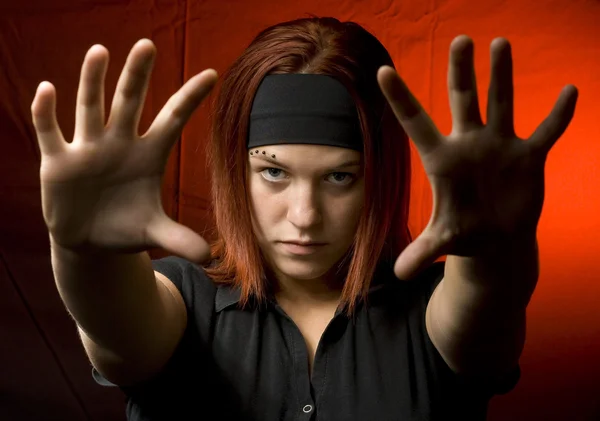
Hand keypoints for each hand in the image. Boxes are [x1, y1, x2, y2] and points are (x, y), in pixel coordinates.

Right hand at [32, 39, 216, 262]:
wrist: (90, 241)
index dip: (190, 98)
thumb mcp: (153, 233)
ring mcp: (87, 150)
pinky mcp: (58, 162)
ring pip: (90, 108)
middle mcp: (119, 144)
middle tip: (148, 45)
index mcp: (148, 155)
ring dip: (92, 81)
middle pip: (129, 103)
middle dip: (137, 76)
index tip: (212, 74)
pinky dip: (46, 113)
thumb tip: (209, 258)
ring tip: (100, 52)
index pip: (172, 119)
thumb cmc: (126, 227)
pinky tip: (47, 90)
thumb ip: (179, 239)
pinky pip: (51, 132)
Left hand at [377, 35, 577, 279]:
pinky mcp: (529, 157)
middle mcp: (470, 144)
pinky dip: (558, 115)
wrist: (496, 239)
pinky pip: (546, 131)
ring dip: (502, 75)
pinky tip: (570, 92)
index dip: (401, 99)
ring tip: (499, 43)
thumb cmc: (465, 234)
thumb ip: (423, 251)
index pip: (417, 122)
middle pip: (464, 99)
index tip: (383, 70)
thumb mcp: (444, 241)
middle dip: (462, 71)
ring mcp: (500, 147)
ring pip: (502, 102)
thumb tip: (398, 273)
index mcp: (443, 160)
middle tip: (461, 40)